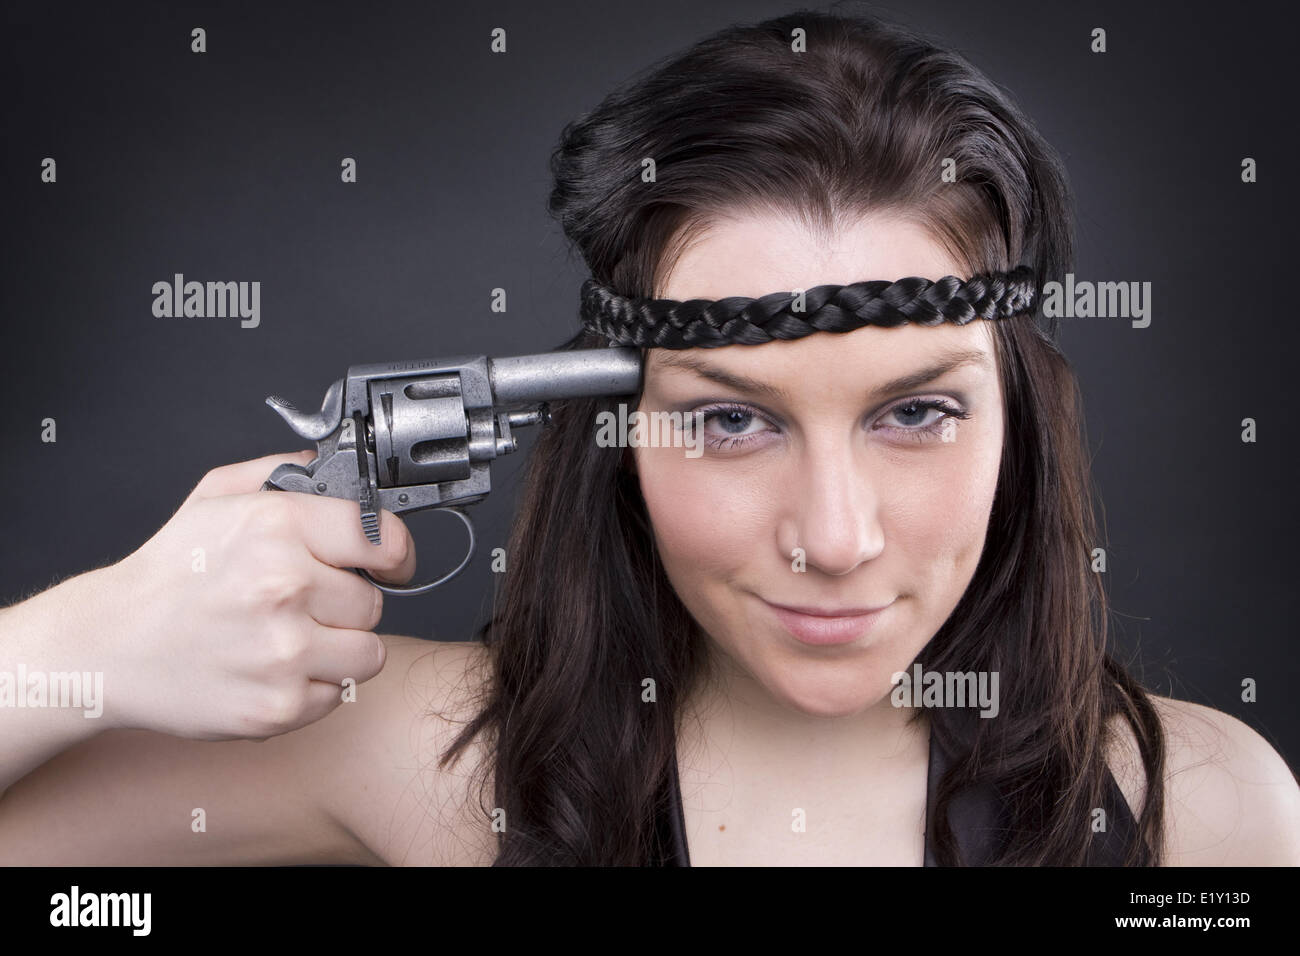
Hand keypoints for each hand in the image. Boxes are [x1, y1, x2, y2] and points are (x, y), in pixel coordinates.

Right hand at [82, 451, 415, 740]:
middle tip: (299, 605)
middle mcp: (284, 587)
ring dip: (339, 648)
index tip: (387, 565)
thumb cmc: (168, 574)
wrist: (106, 647)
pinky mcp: (279, 706)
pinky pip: (339, 694)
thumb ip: (283, 474)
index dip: (393, 554)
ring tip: (289, 638)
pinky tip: (270, 669)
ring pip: (367, 652)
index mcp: (276, 527)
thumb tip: (334, 464)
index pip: (385, 538)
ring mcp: (283, 652)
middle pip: (374, 603)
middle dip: (344, 604)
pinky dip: (313, 687)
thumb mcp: (216, 498)